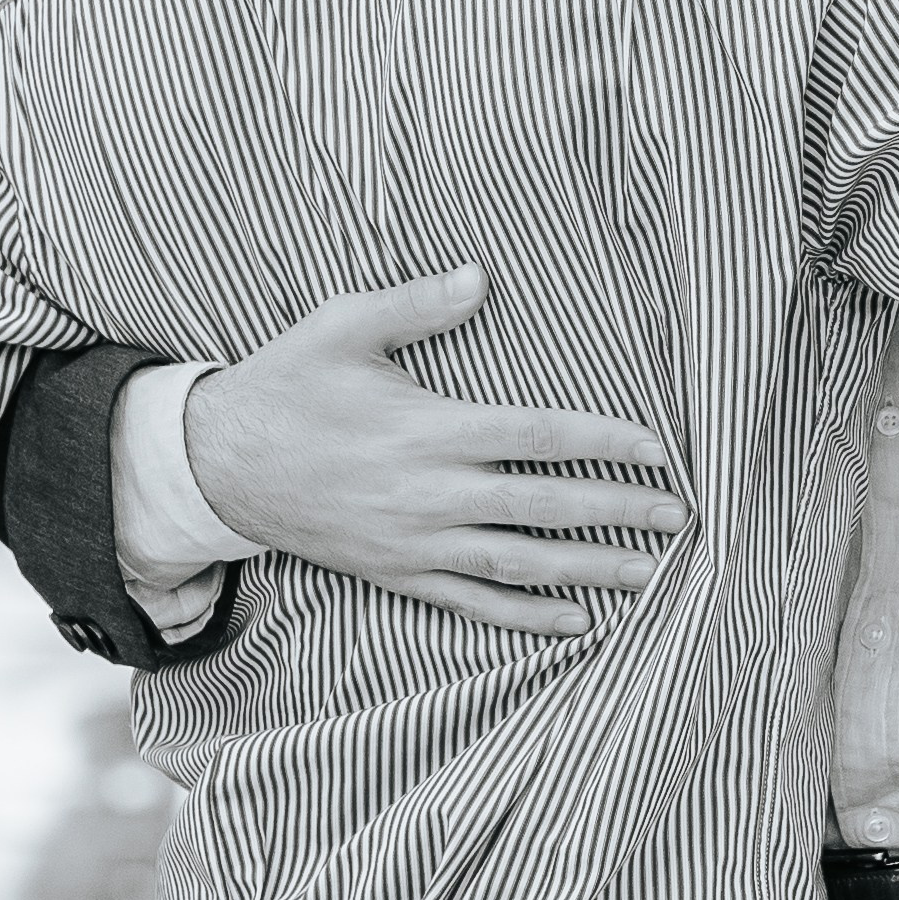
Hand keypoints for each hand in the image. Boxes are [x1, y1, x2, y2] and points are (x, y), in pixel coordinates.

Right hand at [182, 268, 687, 634]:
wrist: (219, 466)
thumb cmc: (286, 386)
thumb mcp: (342, 326)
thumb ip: (416, 303)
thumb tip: (480, 275)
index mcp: (430, 428)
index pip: (540, 437)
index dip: (604, 442)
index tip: (657, 448)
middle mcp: (432, 493)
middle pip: (546, 507)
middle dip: (619, 513)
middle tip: (679, 517)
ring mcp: (416, 542)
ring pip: (520, 565)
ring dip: (591, 572)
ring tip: (649, 574)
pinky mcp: (397, 574)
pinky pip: (473, 605)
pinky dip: (528, 618)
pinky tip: (577, 624)